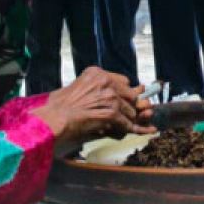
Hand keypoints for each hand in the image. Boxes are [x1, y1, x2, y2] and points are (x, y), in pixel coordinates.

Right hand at [31, 67, 155, 151]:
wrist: (54, 119)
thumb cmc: (58, 107)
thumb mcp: (76, 87)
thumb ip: (92, 89)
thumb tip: (104, 96)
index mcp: (97, 73)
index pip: (122, 81)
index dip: (125, 93)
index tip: (128, 98)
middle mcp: (106, 82)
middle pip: (130, 95)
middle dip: (131, 105)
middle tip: (137, 112)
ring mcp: (111, 98)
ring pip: (130, 110)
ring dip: (129, 119)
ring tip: (132, 124)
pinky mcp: (112, 114)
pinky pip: (128, 123)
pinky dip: (138, 129)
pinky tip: (149, 130)